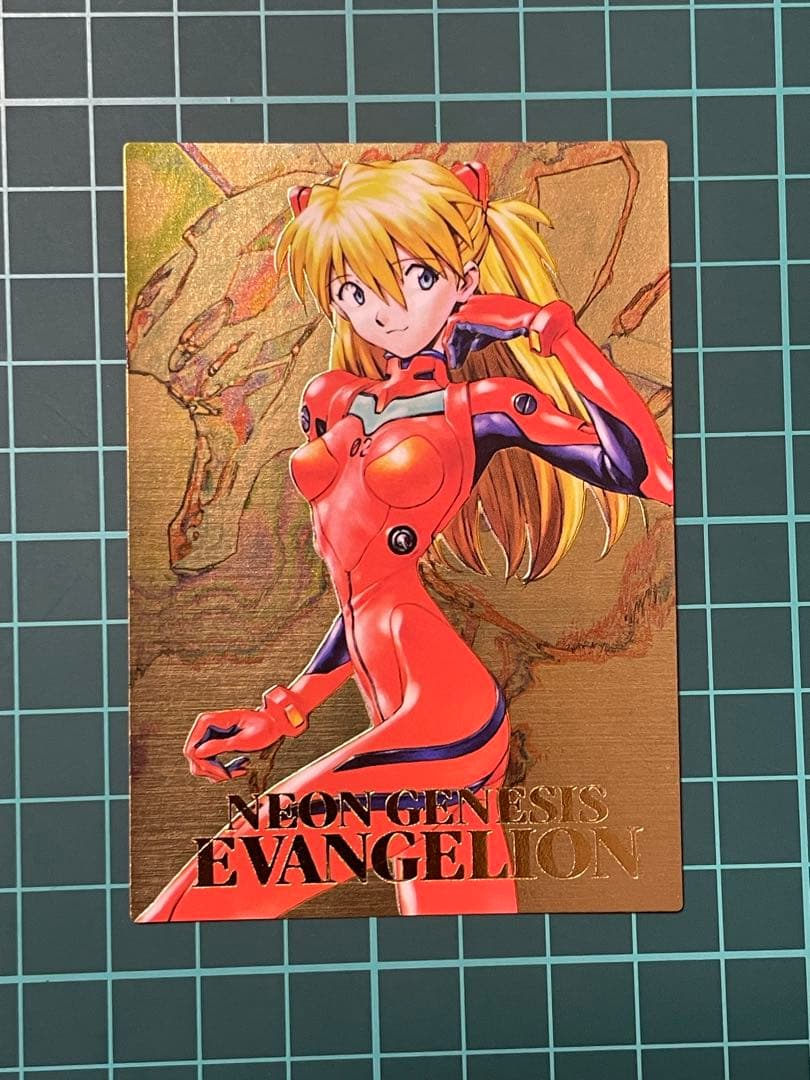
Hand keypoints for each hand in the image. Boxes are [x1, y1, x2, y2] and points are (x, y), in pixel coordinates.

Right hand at [183, 698, 301, 783]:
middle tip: (230, 775)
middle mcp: (206, 726)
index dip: (205, 765)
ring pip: (200, 763)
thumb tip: (198, 753)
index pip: (192, 749)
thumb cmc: (264, 727)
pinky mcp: (214, 742)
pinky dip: (222, 770)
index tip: (223, 774)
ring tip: (237, 771)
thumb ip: (221, 746)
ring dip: (217, 772)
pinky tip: (238, 768)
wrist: (275, 724)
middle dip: (212, 771)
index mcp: (210, 720)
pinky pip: (209, 762)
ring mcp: (209, 734)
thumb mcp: (244, 740)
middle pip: (194, 757)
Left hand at [442, 294, 540, 368]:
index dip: (463, 337)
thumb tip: (474, 345)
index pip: (467, 320)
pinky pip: (452, 328)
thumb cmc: (519, 324)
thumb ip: (484, 336)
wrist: (527, 319)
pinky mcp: (469, 315)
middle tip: (456, 359)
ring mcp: (472, 307)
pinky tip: (455, 357)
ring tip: (454, 361)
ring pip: (453, 326)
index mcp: (484, 304)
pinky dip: (451, 343)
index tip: (464, 351)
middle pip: (459, 324)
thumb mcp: (498, 331)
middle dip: (457, 343)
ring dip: (453, 344)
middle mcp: (476, 303)